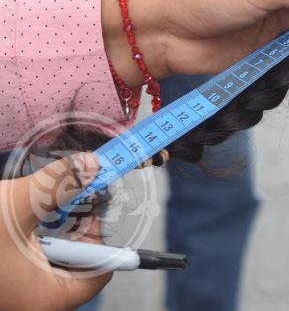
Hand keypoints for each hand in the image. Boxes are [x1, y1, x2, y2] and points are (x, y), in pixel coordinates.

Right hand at [0, 153, 110, 310]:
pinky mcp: (3, 277)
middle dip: (76, 224)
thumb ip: (59, 184)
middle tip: (73, 193)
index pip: (101, 273)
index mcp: (45, 297)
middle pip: (77, 262)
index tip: (97, 204)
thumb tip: (92, 164)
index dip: (105, 237)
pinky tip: (19, 214)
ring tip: (39, 203)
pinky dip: (28, 231)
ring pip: (49, 255)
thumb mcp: (17, 206)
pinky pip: (26, 256)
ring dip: (51, 224)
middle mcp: (31, 299)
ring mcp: (14, 289)